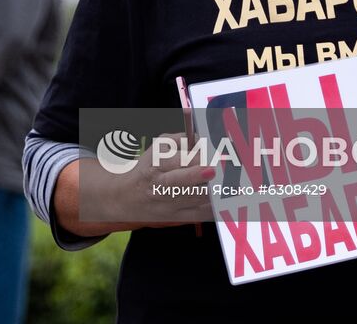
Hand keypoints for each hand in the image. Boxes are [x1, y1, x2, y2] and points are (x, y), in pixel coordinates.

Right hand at [57, 133, 214, 236]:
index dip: (195, 159)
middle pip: (184, 182)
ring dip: (214, 192)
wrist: (125, 197)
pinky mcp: (176, 218)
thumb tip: (204, 138)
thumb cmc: (148, 166)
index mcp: (156, 164)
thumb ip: (182, 139)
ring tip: (231, 183)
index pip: (176, 161)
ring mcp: (169, 205)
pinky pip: (199, 215)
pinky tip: (227, 200)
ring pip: (195, 200)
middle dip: (202, 176)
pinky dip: (214, 208)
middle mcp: (161, 186)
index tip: (212, 155)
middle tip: (219, 170)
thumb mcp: (159, 146)